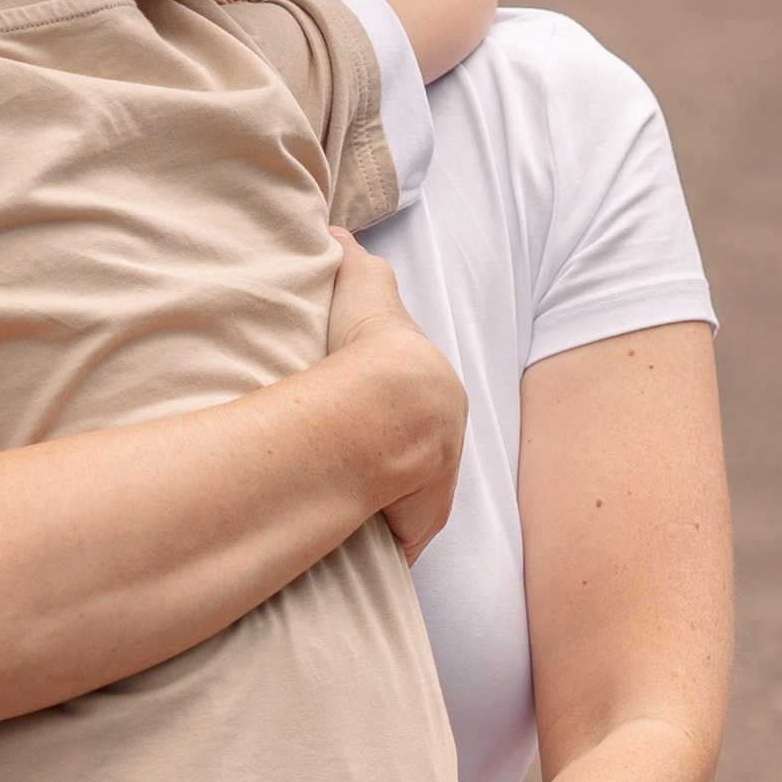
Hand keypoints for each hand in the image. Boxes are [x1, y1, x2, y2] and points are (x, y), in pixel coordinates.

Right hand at [326, 235, 465, 558]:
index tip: (363, 428)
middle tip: (349, 475)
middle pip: (419, 466)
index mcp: (438, 393)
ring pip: (407, 508)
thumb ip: (351, 261)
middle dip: (393, 473)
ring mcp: (434, 492)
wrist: (388, 401)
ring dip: (381, 512)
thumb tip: (335, 231)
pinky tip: (350, 549)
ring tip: (339, 514)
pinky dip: (375, 547)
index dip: (392, 421)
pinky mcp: (416, 529)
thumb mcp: (364, 288)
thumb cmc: (373, 345)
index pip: (421, 414)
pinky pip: (393, 543)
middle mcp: (446, 445)